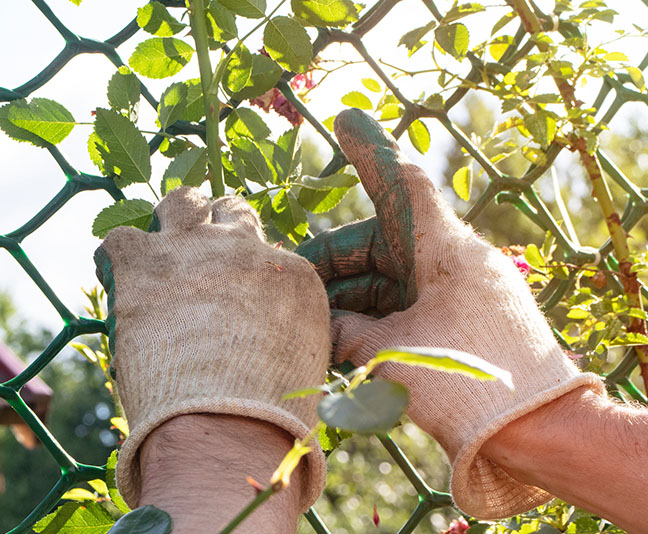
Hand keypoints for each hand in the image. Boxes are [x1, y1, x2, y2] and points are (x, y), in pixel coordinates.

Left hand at [94, 187, 328, 512]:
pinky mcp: (144, 262)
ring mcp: (193, 249)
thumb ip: (286, 335)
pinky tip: (115, 281)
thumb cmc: (268, 413)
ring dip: (169, 218)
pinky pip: (120, 239)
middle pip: (231, 210)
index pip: (265, 250)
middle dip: (215, 224)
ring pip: (180, 202)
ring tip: (157, 250)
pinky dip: (114, 259)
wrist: (227, 422)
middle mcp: (245, 248)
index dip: (245, 269)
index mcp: (290, 274)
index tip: (232, 293)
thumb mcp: (303, 366)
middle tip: (197, 255)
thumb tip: (265, 339)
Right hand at [296, 109, 604, 518]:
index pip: (401, 183)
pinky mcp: (456, 323)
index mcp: (442, 249)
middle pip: (375, 244)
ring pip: (385, 282)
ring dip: (347, 304)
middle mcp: (448, 262)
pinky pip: (402, 309)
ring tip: (310, 333)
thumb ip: (346, 332)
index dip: (370, 149)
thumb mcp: (391, 353)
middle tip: (289, 293)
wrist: (540, 431)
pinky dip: (371, 323)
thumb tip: (321, 325)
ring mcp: (453, 293)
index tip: (344, 118)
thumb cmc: (468, 382)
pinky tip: (339, 348)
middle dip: (330, 268)